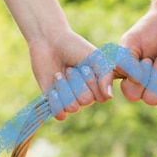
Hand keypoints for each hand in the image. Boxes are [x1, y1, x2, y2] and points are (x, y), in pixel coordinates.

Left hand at [0, 0, 112, 120]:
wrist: (48, 41)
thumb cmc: (74, 47)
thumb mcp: (95, 57)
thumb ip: (106, 75)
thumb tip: (109, 96)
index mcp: (98, 86)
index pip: (102, 97)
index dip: (92, 82)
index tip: (85, 66)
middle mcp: (85, 95)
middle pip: (86, 101)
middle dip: (76, 82)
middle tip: (70, 69)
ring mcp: (70, 100)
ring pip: (73, 107)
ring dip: (64, 88)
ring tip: (59, 74)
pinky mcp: (54, 103)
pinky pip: (60, 115)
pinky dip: (56, 104)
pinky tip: (53, 91)